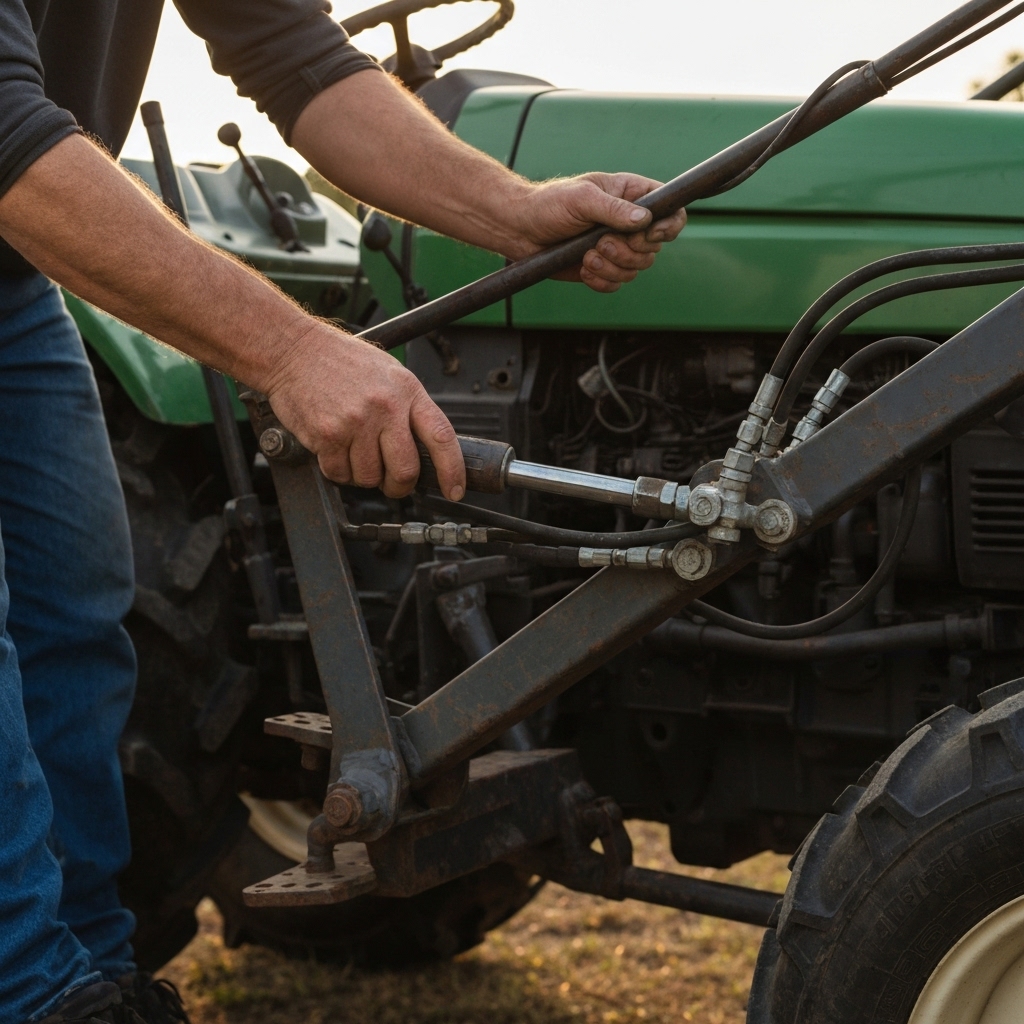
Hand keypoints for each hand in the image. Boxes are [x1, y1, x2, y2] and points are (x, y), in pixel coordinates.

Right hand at [264, 324, 464, 499]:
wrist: (293, 350)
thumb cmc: (341, 362)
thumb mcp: (389, 374)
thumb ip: (409, 409)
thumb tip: (427, 450)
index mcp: (407, 391)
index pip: (442, 437)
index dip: (452, 470)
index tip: (455, 490)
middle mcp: (385, 407)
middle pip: (405, 470)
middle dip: (400, 486)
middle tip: (391, 483)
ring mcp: (356, 422)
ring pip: (370, 478)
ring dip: (363, 476)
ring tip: (354, 451)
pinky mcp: (328, 435)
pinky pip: (340, 474)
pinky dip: (338, 470)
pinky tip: (334, 449)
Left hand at [507, 172, 686, 292]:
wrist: (520, 229)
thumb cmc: (549, 204)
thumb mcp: (582, 199)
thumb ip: (614, 210)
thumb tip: (645, 220)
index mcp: (631, 195)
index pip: (670, 211)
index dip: (670, 226)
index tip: (651, 234)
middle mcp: (628, 222)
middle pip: (654, 248)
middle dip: (629, 251)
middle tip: (601, 242)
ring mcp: (616, 247)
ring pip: (636, 268)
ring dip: (612, 267)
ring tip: (587, 255)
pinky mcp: (602, 268)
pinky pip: (617, 283)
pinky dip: (602, 281)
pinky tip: (583, 268)